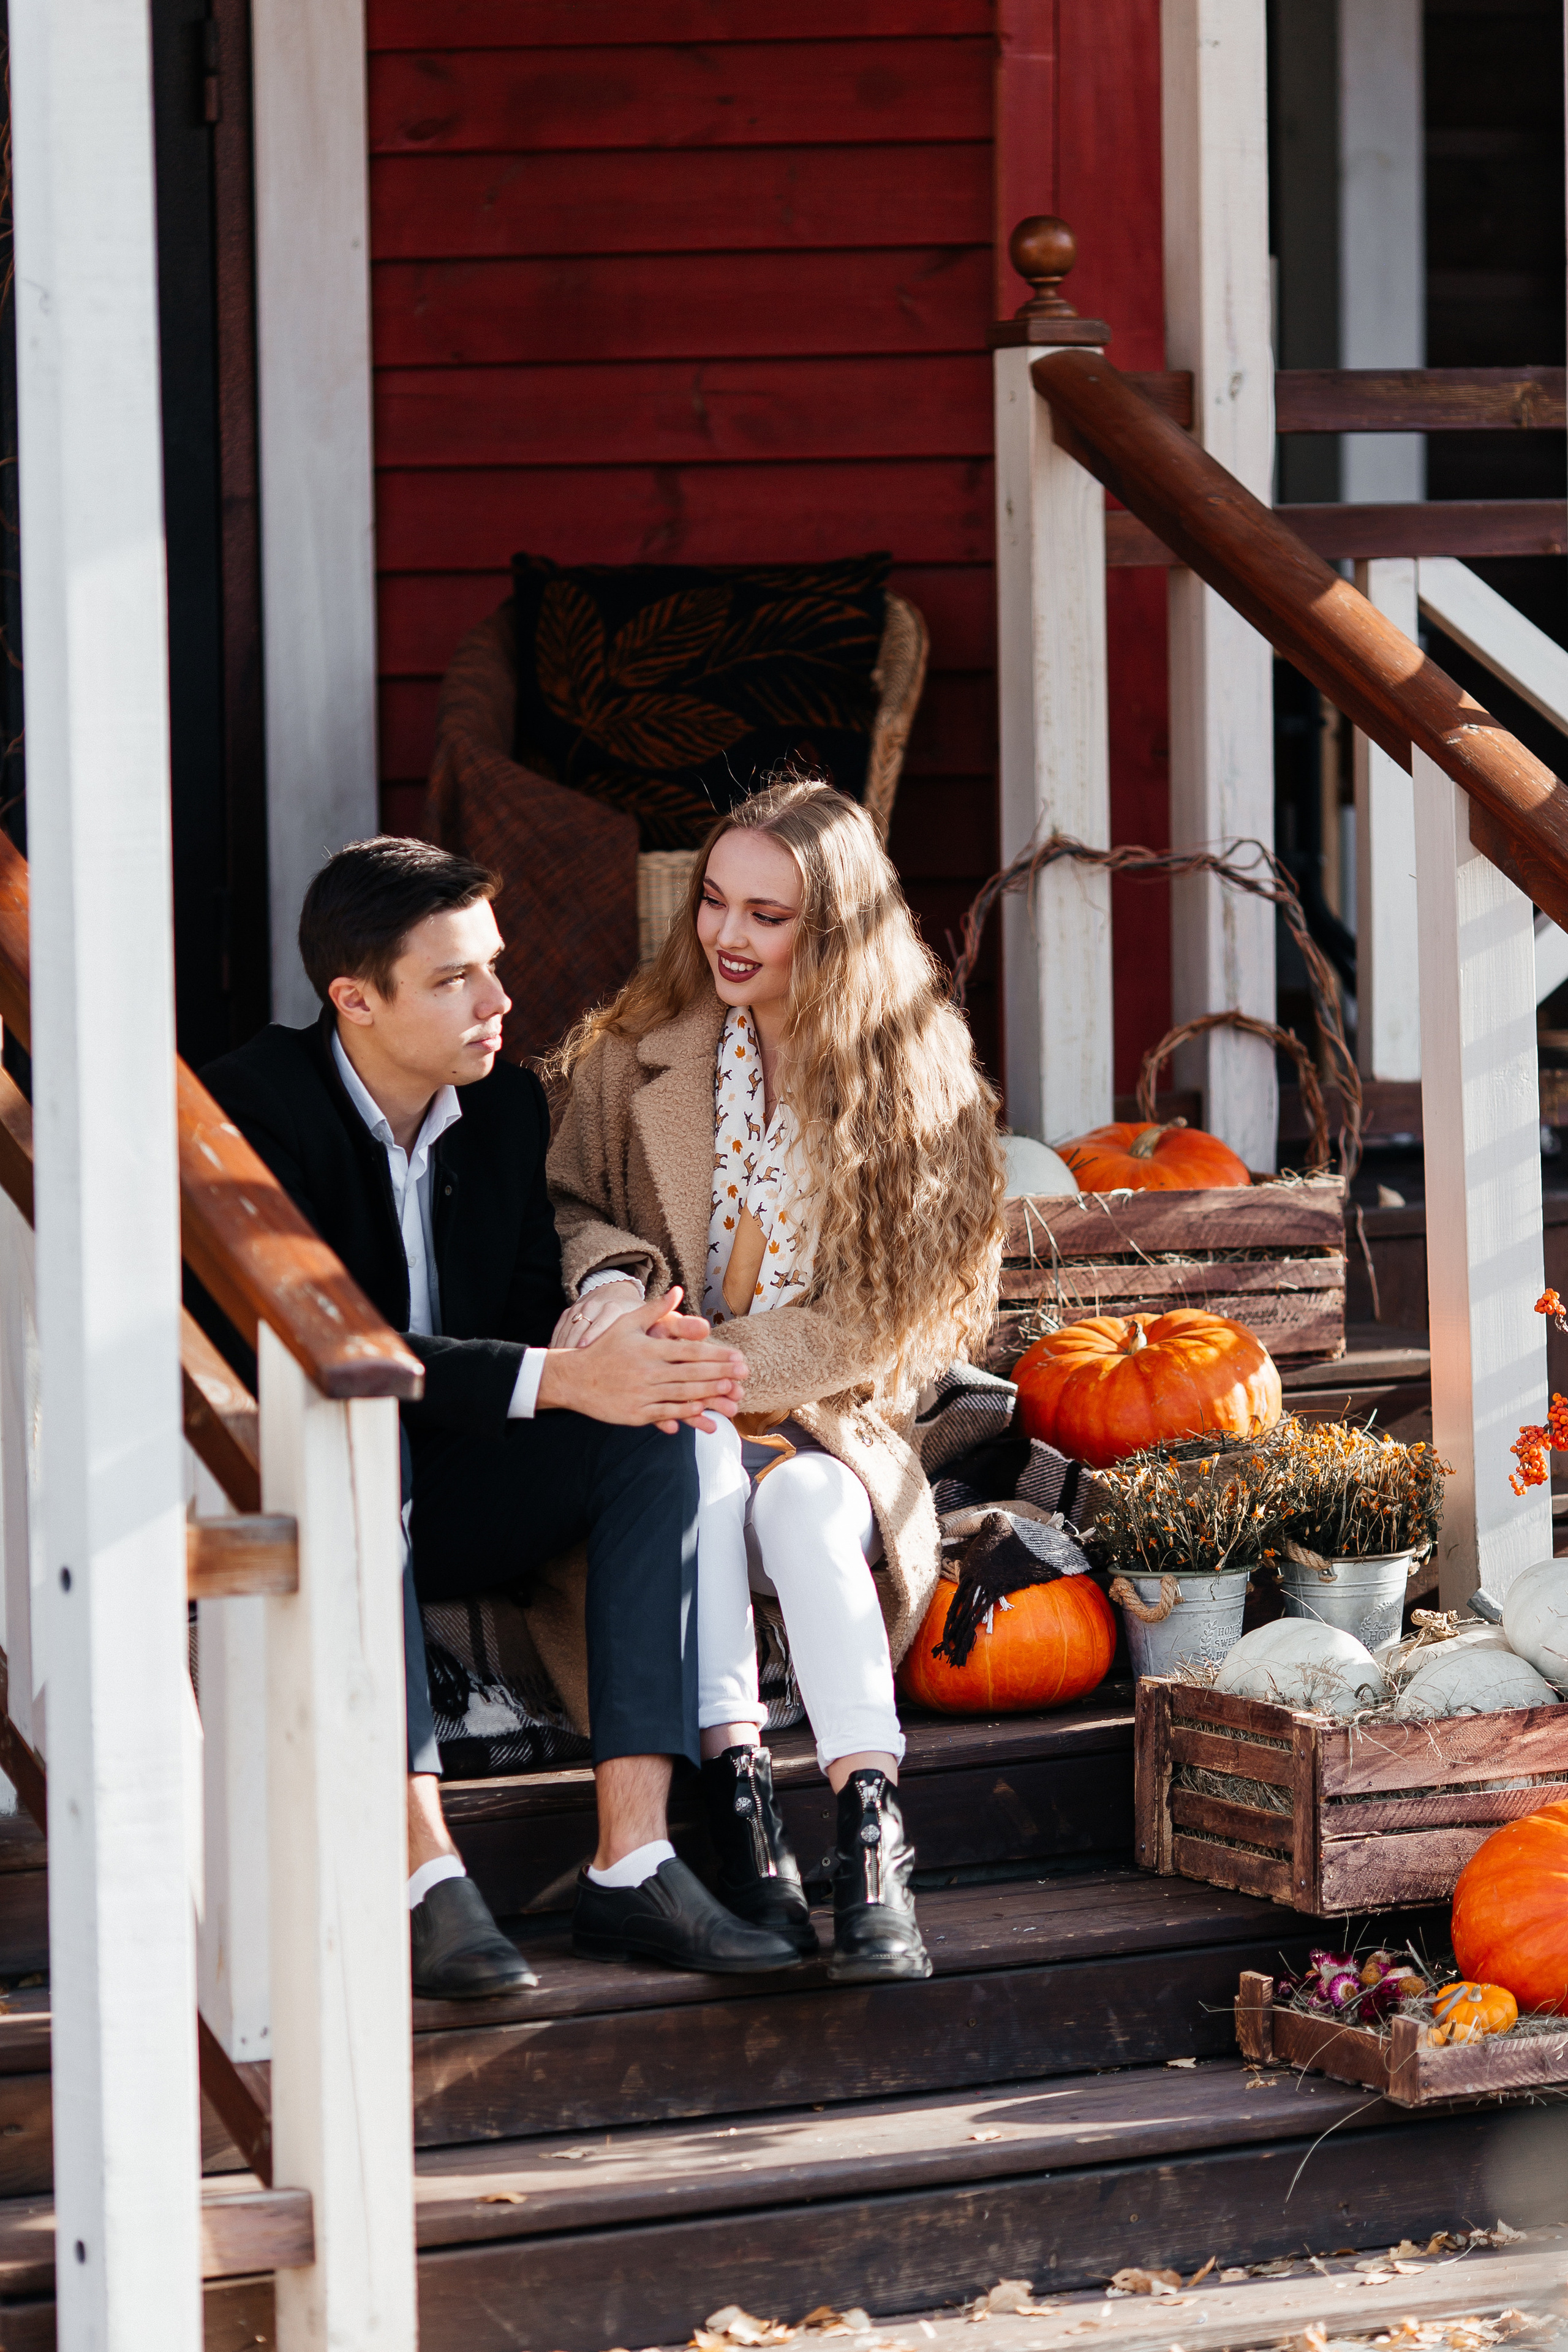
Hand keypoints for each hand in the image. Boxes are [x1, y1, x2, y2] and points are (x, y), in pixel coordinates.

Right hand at [536, 1286, 749, 1433]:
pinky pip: (666, 1413)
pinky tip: (703, 1412)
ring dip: (710, 1394)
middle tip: (744, 1374)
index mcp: (649, 1348)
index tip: (736, 1357)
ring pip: (683, 1394)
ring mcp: (643, 1394)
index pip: (689, 1352)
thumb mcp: (627, 1322)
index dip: (716, 1355)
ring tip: (732, 1392)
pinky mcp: (636, 1413)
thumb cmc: (604, 1348)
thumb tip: (678, 1291)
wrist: (574, 1378)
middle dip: (721, 1374)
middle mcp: (648, 1371)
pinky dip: (686, 1413)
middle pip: (692, 1373)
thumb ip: (655, 1309)